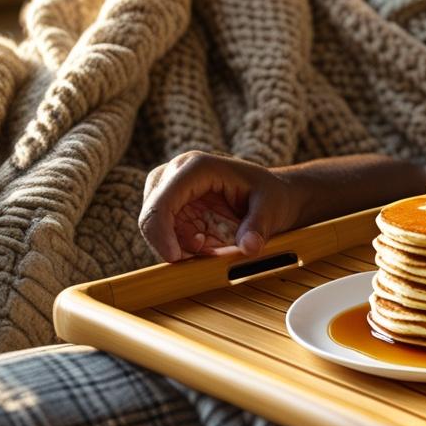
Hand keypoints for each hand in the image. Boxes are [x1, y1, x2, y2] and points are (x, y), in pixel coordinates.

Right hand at [138, 151, 302, 261]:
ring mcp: (170, 188)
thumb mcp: (271, 209)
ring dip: (179, 246)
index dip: (161, 232)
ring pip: (155, 227)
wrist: (274, 194)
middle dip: (171, 243)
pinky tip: (206, 245)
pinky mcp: (172, 205)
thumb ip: (259, 227)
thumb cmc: (272, 196)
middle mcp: (177, 172)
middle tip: (205, 254)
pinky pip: (165, 232)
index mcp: (197, 167)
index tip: (176, 259)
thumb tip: (249, 248)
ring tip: (212, 246)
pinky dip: (182, 246)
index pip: (162, 200)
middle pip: (151, 214)